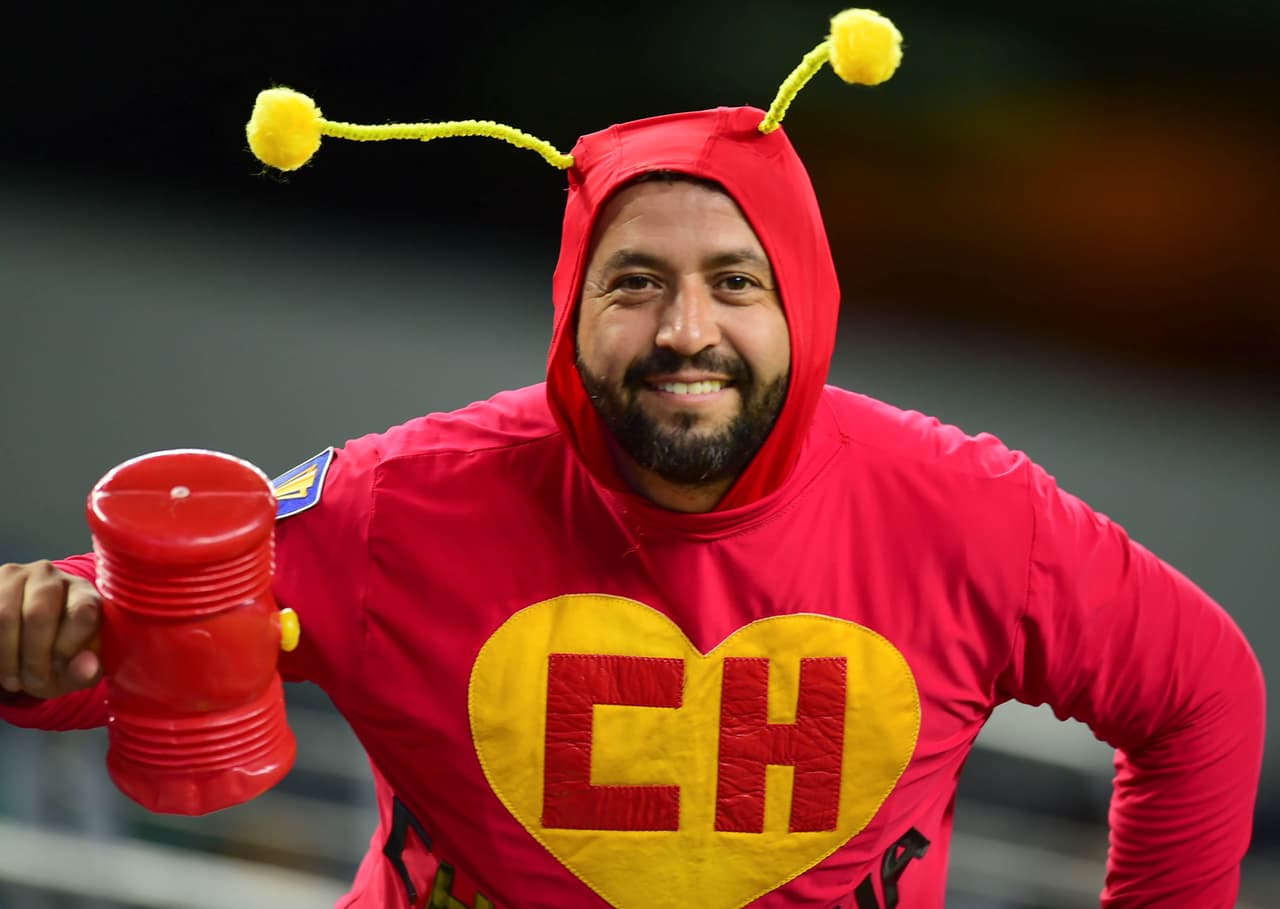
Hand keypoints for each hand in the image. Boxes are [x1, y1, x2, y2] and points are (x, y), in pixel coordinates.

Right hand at [0, 561, 101, 697]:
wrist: (27, 640)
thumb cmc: (59, 654)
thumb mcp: (77, 670)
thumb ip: (86, 672)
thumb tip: (86, 670)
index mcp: (84, 592)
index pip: (82, 612)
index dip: (68, 647)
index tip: (59, 670)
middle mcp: (51, 576)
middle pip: (39, 614)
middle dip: (33, 658)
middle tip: (32, 684)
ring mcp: (16, 576)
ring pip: (5, 617)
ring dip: (7, 657)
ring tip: (13, 680)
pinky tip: (1, 666)